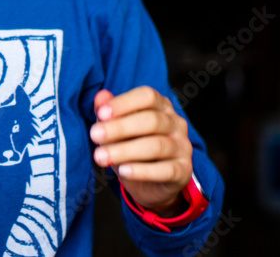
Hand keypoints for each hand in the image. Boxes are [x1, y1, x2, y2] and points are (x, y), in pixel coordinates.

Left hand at [89, 87, 191, 213]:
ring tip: (101, 156)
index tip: (101, 114)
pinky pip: (165, 170)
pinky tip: (123, 171)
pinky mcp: (184, 171)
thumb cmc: (131, 147)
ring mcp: (183, 146)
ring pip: (156, 145)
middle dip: (120, 127)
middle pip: (151, 120)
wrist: (148, 184)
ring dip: (125, 151)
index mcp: (161, 106)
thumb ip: (108, 113)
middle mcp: (176, 123)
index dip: (124, 103)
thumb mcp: (116, 130)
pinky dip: (142, 171)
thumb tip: (101, 96)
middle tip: (94, 135)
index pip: (147, 96)